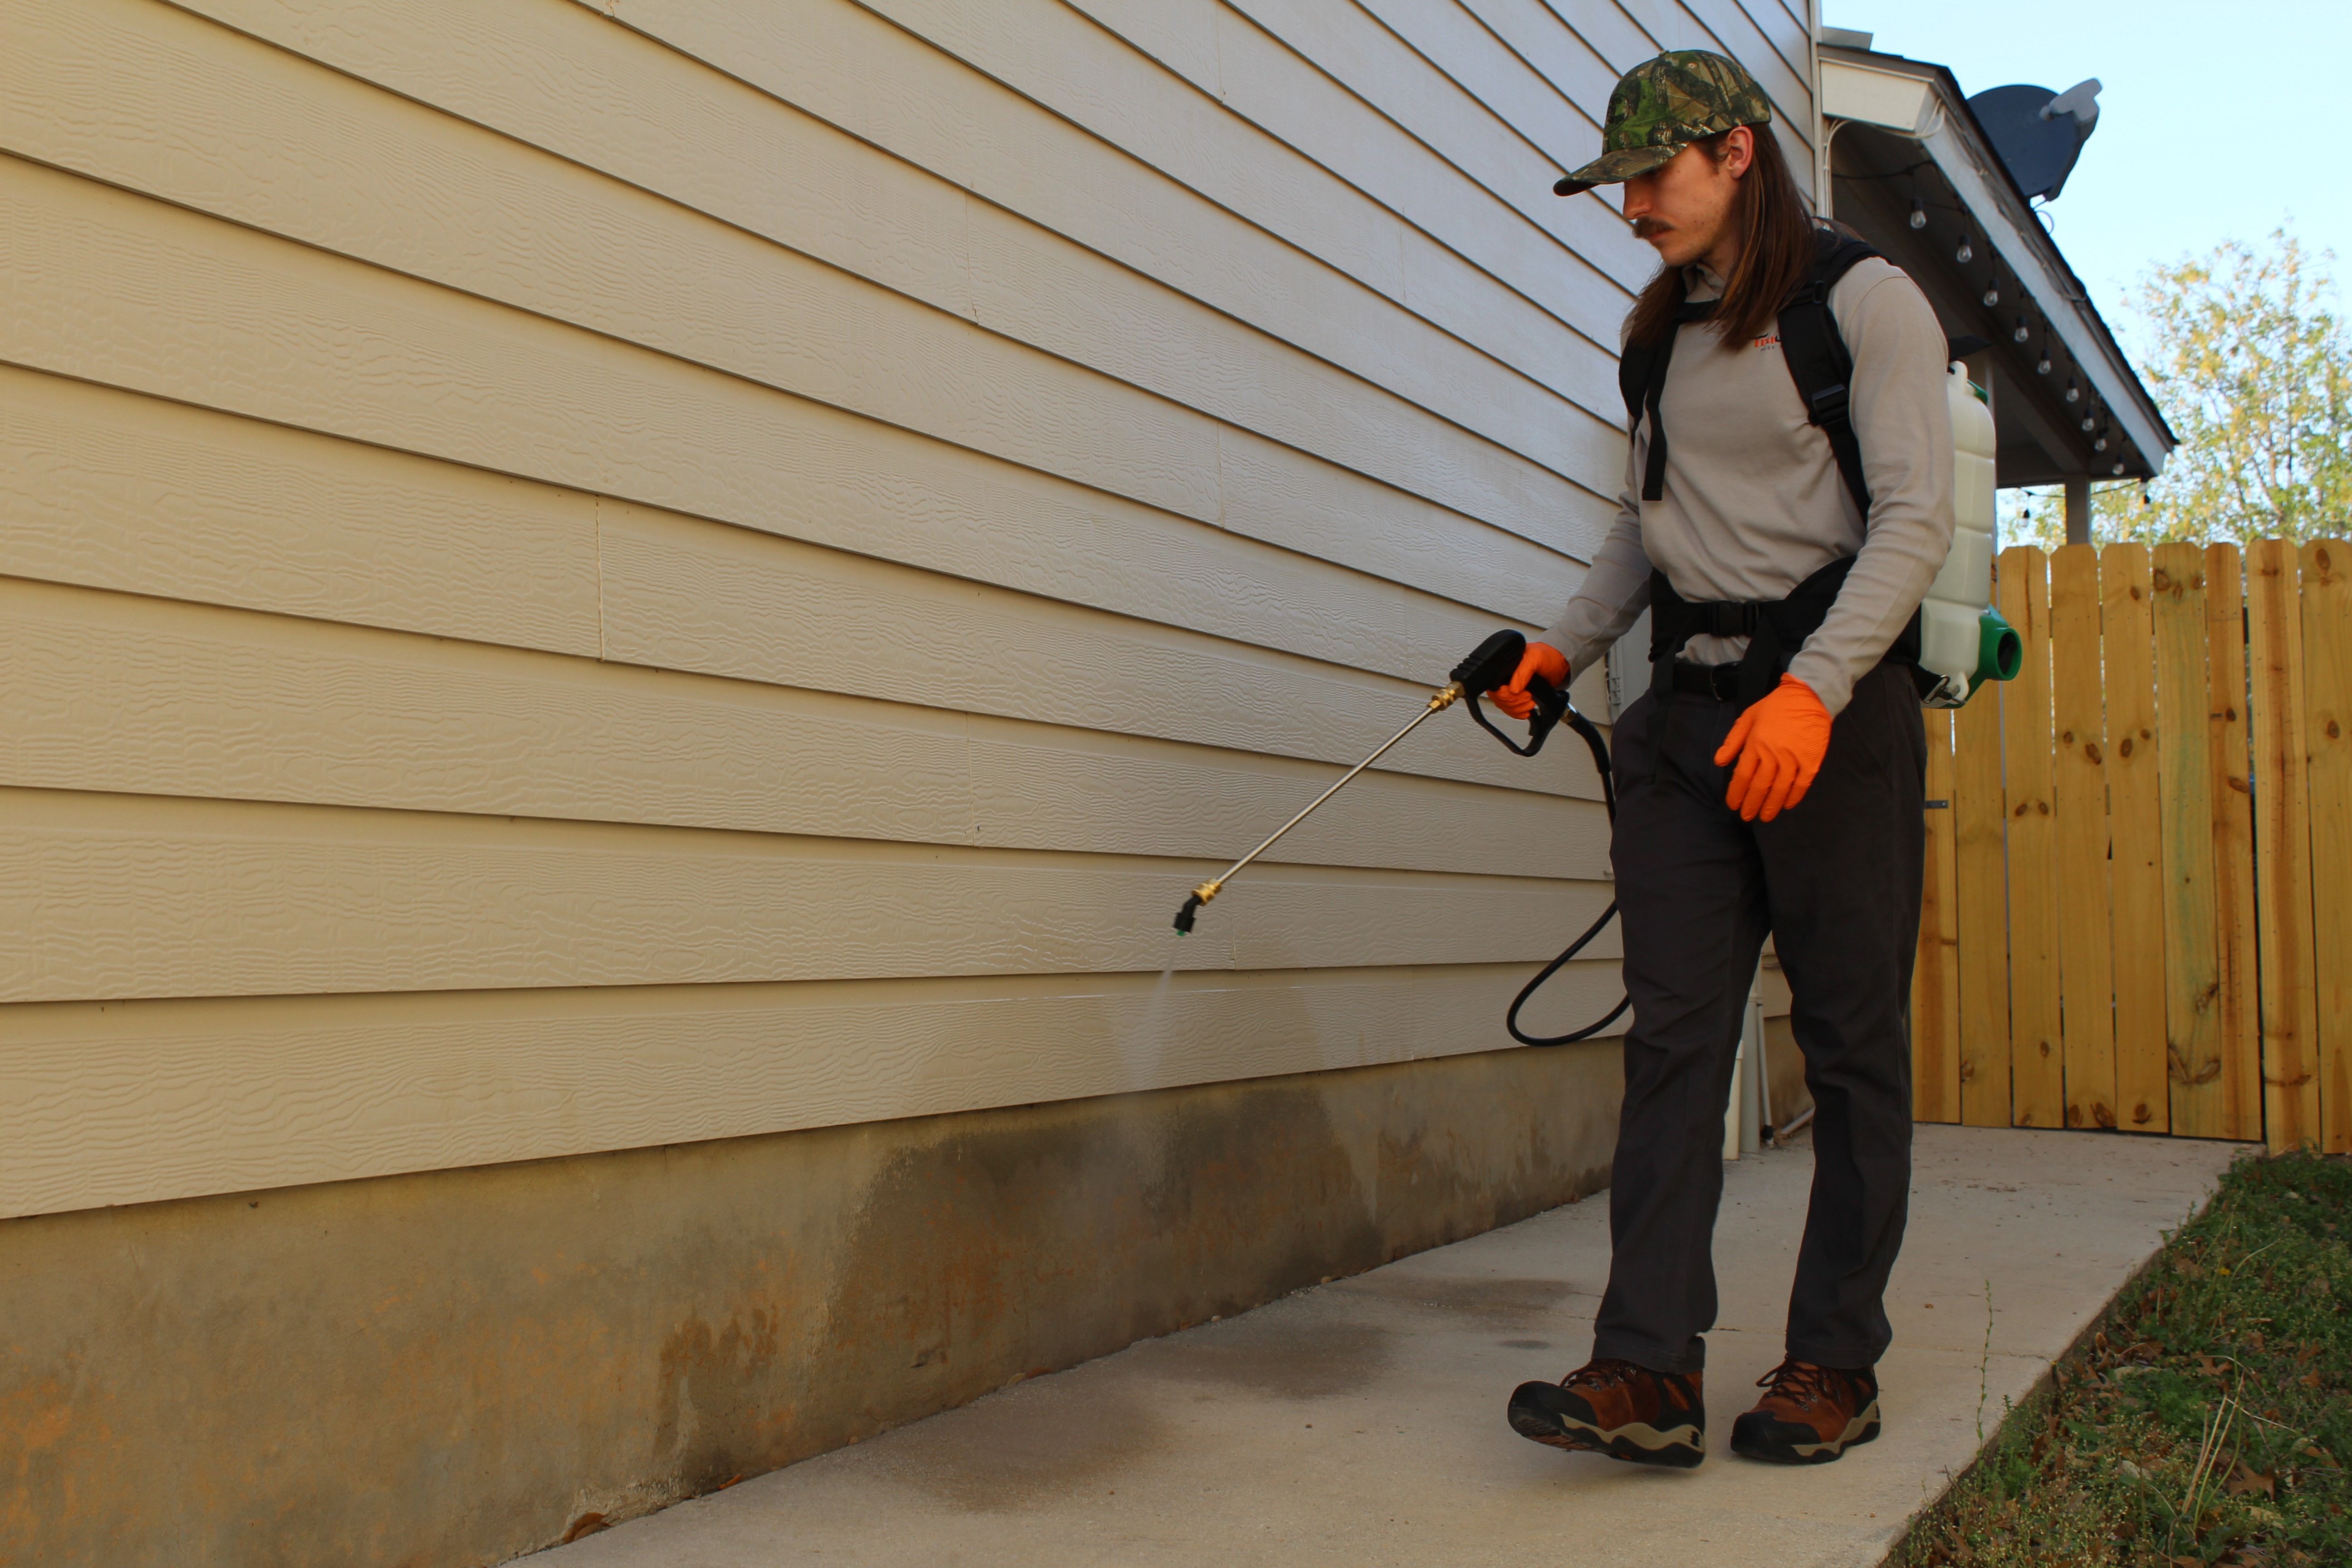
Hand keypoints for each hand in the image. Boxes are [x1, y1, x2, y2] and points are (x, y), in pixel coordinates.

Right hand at [1489, 642, 1567, 720]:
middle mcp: (1505, 677)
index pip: (1494, 687)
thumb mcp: (1535, 658)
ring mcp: (1510, 687)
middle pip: (1497, 698)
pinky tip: (1525, 710)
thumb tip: (1513, 689)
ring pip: (1504, 706)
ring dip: (1517, 709)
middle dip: (1513, 702)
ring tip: (1530, 702)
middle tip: (1527, 697)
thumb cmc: (1548, 656)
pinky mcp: (1517, 696)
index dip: (1505, 694)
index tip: (1518, 693)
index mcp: (1504, 666)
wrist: (1560, 665)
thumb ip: (1523, 671)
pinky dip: (1518, 713)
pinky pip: (1510, 709)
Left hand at [1712, 674, 1831, 821]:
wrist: (1808, 696)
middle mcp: (1773, 754)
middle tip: (1747, 816)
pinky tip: (1787, 805)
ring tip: (1765, 817)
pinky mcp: (1811, 761)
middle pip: (1760, 786)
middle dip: (1752, 804)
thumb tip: (1719, 762)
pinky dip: (1794, 797)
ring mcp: (1793, 759)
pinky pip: (1802, 785)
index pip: (1743, 776)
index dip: (1737, 793)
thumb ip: (1733, 741)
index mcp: (1756, 744)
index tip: (1733, 805)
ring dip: (1771, 806)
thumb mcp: (1748, 717)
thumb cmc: (1776, 706)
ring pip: (1780, 789)